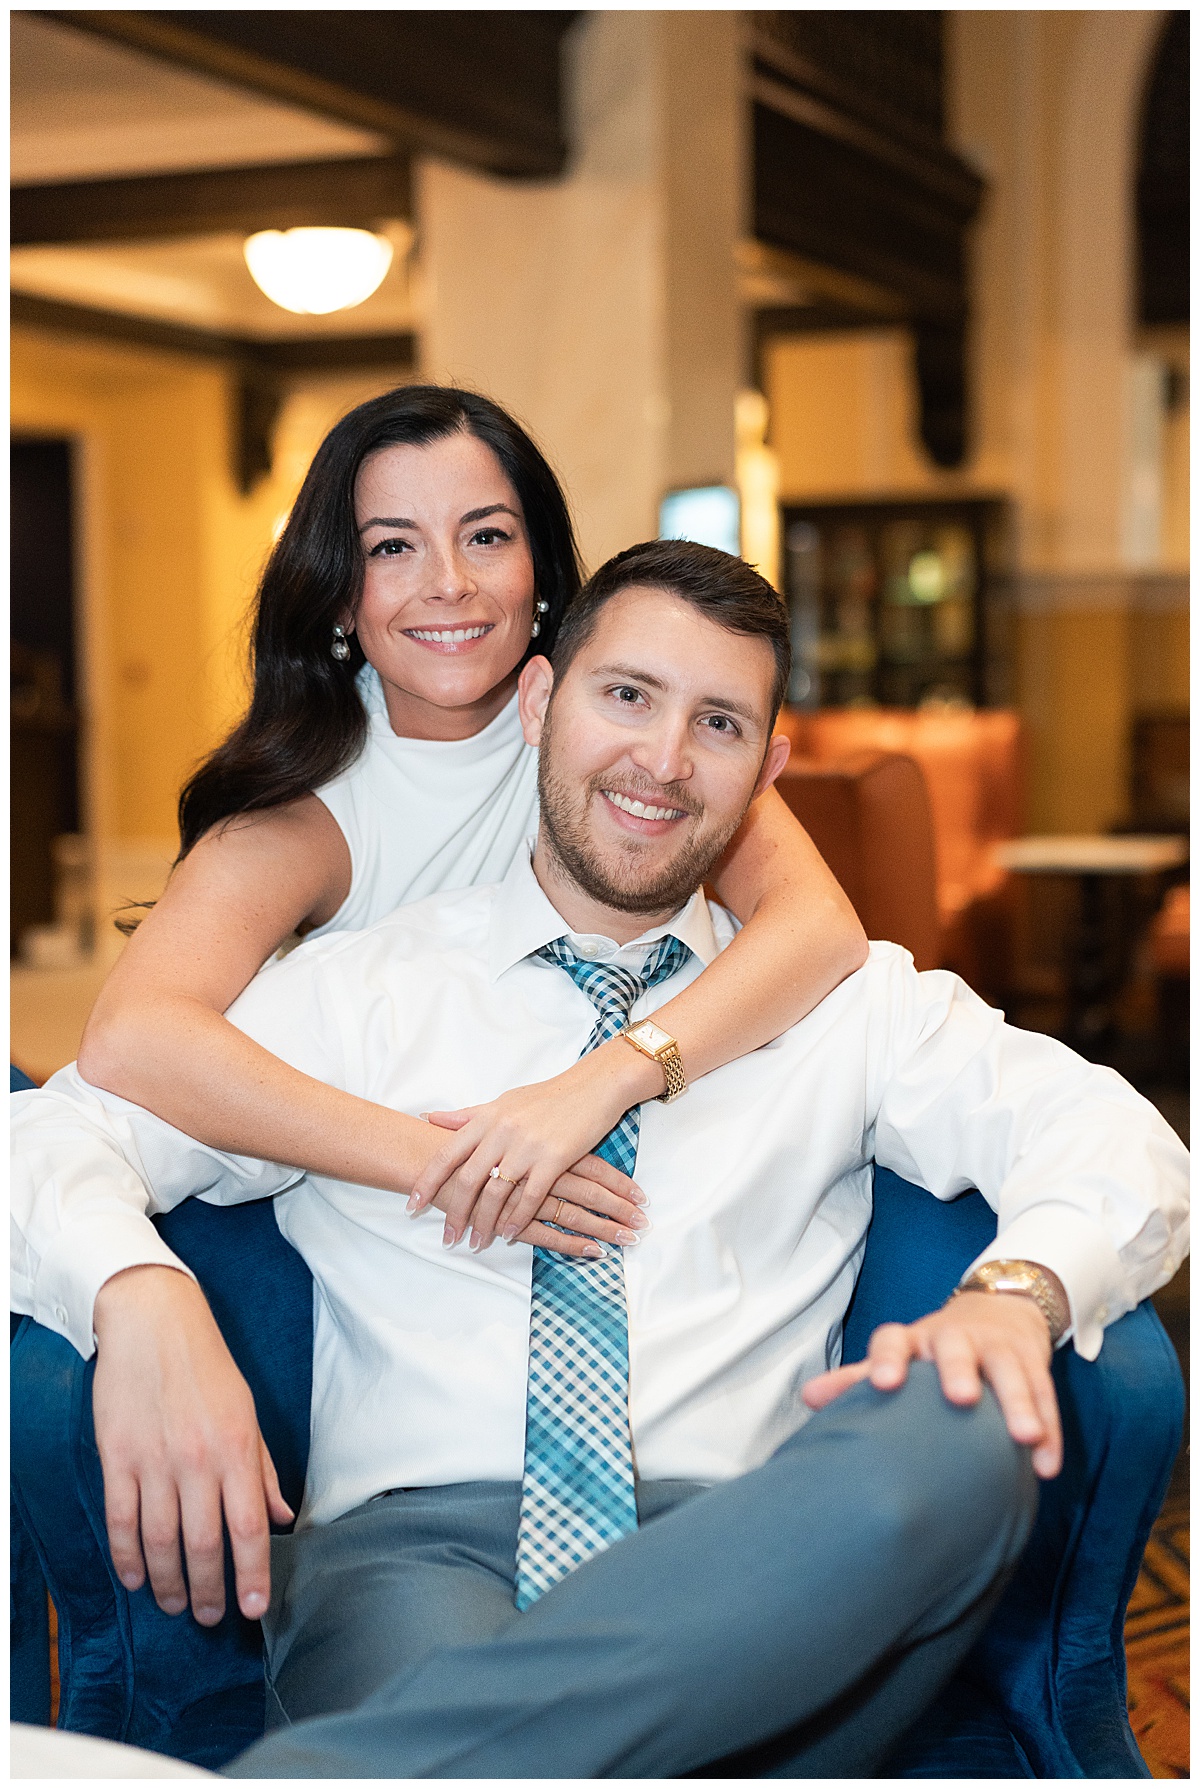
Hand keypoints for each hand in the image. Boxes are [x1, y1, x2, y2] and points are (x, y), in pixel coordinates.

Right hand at [92, 1265, 292, 1625]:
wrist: (154, 1322)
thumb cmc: (208, 1367)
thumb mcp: (248, 1412)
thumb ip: (264, 1470)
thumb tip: (283, 1517)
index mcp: (238, 1448)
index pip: (248, 1527)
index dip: (251, 1575)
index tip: (253, 1609)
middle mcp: (198, 1460)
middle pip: (203, 1545)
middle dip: (209, 1590)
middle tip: (211, 1617)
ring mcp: (155, 1461)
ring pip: (161, 1542)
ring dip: (168, 1583)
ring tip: (176, 1604)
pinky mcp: (118, 1457)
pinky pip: (122, 1521)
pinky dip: (127, 1557)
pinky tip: (134, 1578)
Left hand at [408, 1042, 658, 1252]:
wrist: (593, 1087)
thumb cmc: (548, 1096)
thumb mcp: (503, 1101)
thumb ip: (467, 1116)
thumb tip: (429, 1118)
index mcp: (487, 1118)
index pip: (447, 1153)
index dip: (427, 1180)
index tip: (412, 1204)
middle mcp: (502, 1131)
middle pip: (467, 1179)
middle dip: (454, 1212)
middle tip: (448, 1236)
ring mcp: (528, 1146)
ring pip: (496, 1193)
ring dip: (484, 1222)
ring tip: (476, 1241)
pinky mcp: (554, 1158)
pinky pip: (529, 1196)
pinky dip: (517, 1218)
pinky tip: (510, 1233)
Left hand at [802, 1291, 1062, 1477]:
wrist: (998, 1309)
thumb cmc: (934, 1347)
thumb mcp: (900, 1354)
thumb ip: (857, 1379)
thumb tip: (808, 1399)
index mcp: (915, 1338)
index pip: (893, 1339)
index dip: (887, 1358)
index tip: (883, 1383)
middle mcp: (955, 1337)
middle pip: (957, 1346)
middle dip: (959, 1369)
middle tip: (960, 1398)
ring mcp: (998, 1347)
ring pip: (1010, 1371)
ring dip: (1019, 1404)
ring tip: (1024, 1439)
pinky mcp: (1033, 1361)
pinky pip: (1044, 1393)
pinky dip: (1049, 1428)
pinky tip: (1047, 1464)